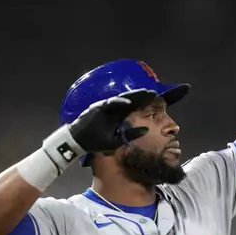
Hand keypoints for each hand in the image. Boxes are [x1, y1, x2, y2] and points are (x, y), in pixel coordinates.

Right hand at [42, 89, 156, 171]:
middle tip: (154, 92)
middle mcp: (114, 110)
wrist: (79, 142)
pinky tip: (128, 102)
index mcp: (118, 116)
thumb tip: (147, 130)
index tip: (156, 100)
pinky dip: (118, 102)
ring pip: (122, 98)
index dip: (144, 103)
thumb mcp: (117, 141)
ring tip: (145, 93)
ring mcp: (106, 107)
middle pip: (130, 100)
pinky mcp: (98, 107)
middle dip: (141, 96)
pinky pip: (110, 103)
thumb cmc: (96, 142)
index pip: (133, 107)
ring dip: (133, 95)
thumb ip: (131, 134)